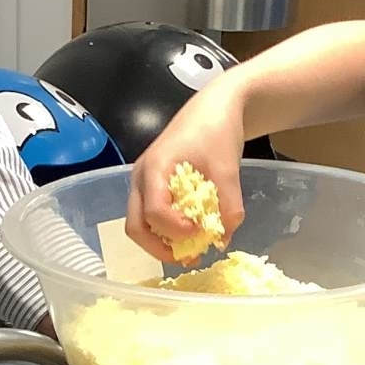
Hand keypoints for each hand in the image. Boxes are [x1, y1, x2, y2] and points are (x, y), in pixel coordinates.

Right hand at [123, 82, 247, 261]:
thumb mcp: (229, 168)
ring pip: (140, 223)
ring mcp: (144, 182)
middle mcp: (142, 177)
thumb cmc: (216, 130)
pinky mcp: (153, 185)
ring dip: (162, 242)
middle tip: (188, 257)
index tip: (200, 232)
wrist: (215, 107)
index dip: (175, 230)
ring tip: (191, 251)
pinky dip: (167, 231)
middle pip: (135, 226)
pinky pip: (151, 216)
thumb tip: (224, 238)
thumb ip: (229, 205)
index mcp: (154, 168)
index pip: (154, 212)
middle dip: (159, 248)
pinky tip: (191, 235)